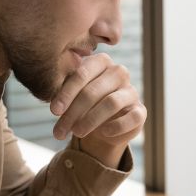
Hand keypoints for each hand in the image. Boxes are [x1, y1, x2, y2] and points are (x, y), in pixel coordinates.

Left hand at [49, 53, 146, 167]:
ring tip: (76, 133)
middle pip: (93, 91)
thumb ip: (62, 95)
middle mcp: (118, 72)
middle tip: (60, 130)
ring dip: (91, 120)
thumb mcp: (70, 97)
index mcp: (100, 62)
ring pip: (111, 103)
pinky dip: (116, 126)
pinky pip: (132, 117)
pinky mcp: (140, 111)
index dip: (66, 94)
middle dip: (74, 112)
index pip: (81, 74)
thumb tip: (55, 108)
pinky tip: (103, 133)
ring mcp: (131, 91)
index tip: (54, 111)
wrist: (103, 124)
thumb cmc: (82, 104)